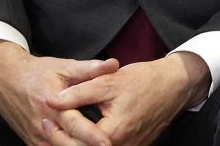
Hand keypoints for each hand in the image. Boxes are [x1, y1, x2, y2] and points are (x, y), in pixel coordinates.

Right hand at [0, 38, 119, 145]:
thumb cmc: (37, 72)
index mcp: (53, 106)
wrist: (5, 79)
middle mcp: (43, 124)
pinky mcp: (31, 140)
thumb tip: (114, 65)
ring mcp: (36, 136)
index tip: (108, 143)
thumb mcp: (63, 66)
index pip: (76, 126)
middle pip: (67, 145)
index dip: (92, 136)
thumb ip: (89, 69)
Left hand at [44, 52, 211, 145]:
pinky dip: (89, 144)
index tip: (45, 116)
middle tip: (45, 126)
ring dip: (73, 145)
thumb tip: (51, 100)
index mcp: (114, 134)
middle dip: (60, 142)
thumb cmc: (144, 81)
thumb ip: (78, 92)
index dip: (58, 130)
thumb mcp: (108, 81)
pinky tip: (76, 137)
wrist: (174, 86)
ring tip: (55, 134)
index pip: (76, 141)